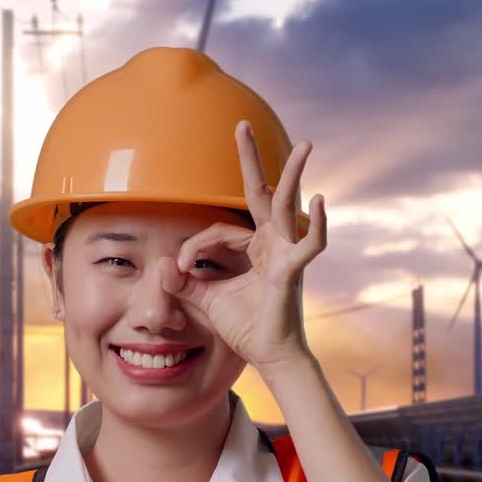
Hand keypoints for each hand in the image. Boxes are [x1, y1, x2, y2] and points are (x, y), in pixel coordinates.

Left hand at [158, 120, 327, 372]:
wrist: (269, 356)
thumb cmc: (246, 327)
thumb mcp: (206, 299)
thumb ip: (185, 281)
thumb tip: (163, 263)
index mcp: (253, 247)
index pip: (218, 230)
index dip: (195, 245)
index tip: (182, 267)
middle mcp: (272, 243)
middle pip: (260, 193)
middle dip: (251, 159)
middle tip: (241, 125)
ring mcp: (285, 253)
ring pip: (286, 206)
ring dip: (293, 175)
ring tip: (306, 146)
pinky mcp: (292, 272)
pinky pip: (308, 244)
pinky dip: (315, 225)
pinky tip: (318, 201)